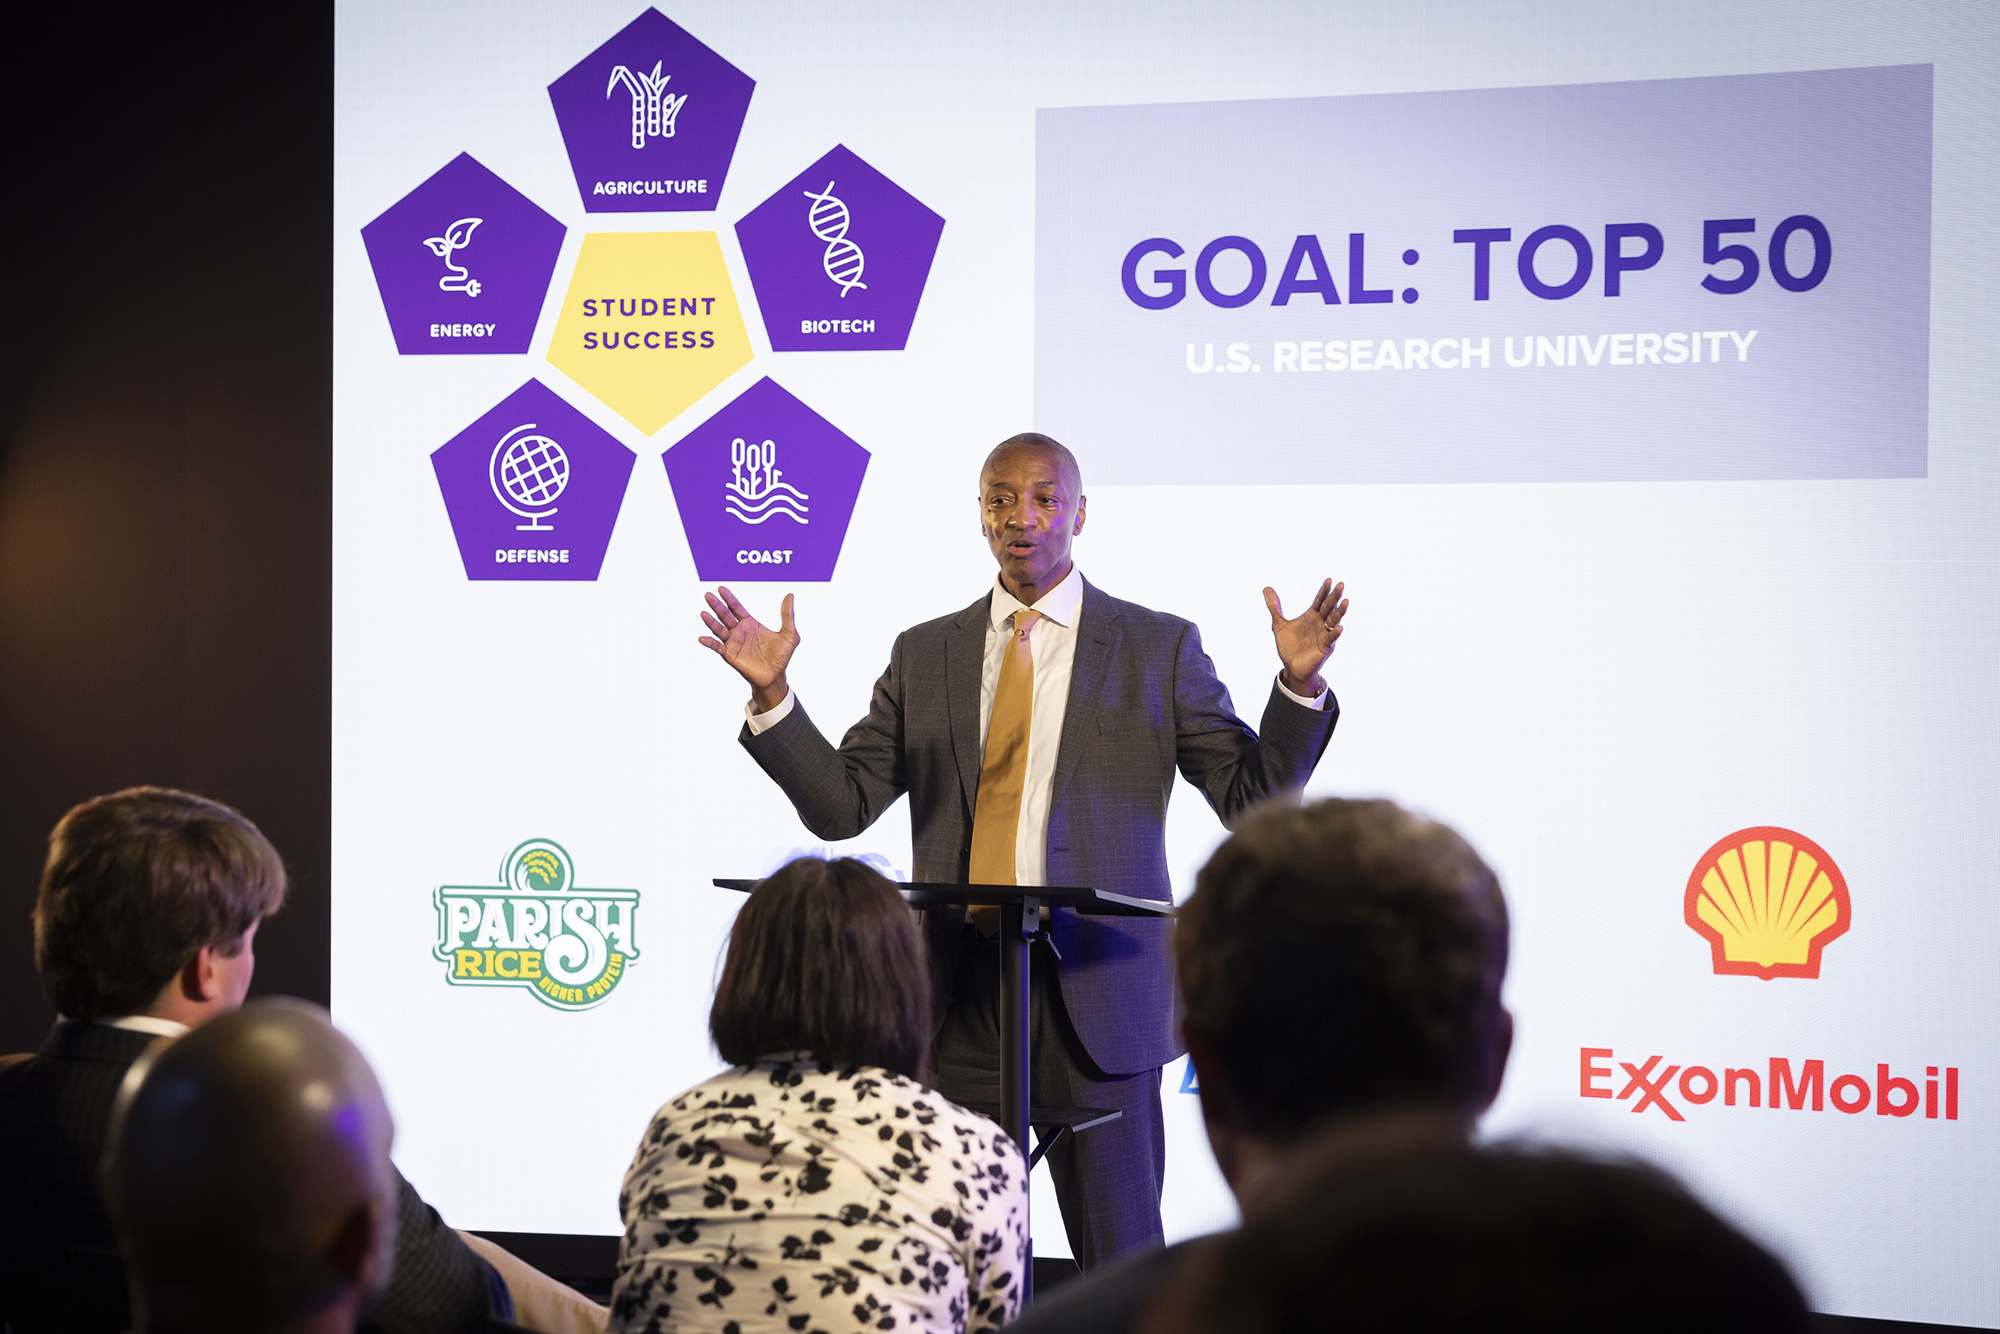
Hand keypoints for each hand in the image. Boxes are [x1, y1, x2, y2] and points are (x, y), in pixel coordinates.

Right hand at [698, 586, 798, 712]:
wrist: (776, 677)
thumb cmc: (781, 656)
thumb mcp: (789, 634)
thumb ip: (787, 615)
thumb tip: (790, 595)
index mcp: (750, 624)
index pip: (736, 608)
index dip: (729, 598)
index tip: (720, 588)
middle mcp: (739, 631)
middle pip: (725, 615)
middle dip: (716, 605)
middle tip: (708, 595)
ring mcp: (733, 643)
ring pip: (719, 629)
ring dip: (711, 622)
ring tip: (703, 613)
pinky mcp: (730, 655)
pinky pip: (717, 647)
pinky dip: (709, 643)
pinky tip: (702, 638)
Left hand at [1263, 579, 1346, 697]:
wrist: (1291, 667)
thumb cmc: (1289, 646)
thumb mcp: (1278, 625)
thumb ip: (1274, 607)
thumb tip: (1266, 588)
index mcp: (1311, 616)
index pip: (1319, 600)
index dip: (1324, 591)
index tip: (1328, 580)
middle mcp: (1320, 624)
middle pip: (1329, 607)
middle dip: (1335, 597)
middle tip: (1341, 585)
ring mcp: (1323, 635)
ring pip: (1333, 621)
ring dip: (1339, 612)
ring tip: (1345, 602)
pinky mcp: (1324, 648)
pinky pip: (1331, 639)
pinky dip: (1335, 633)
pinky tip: (1339, 627)